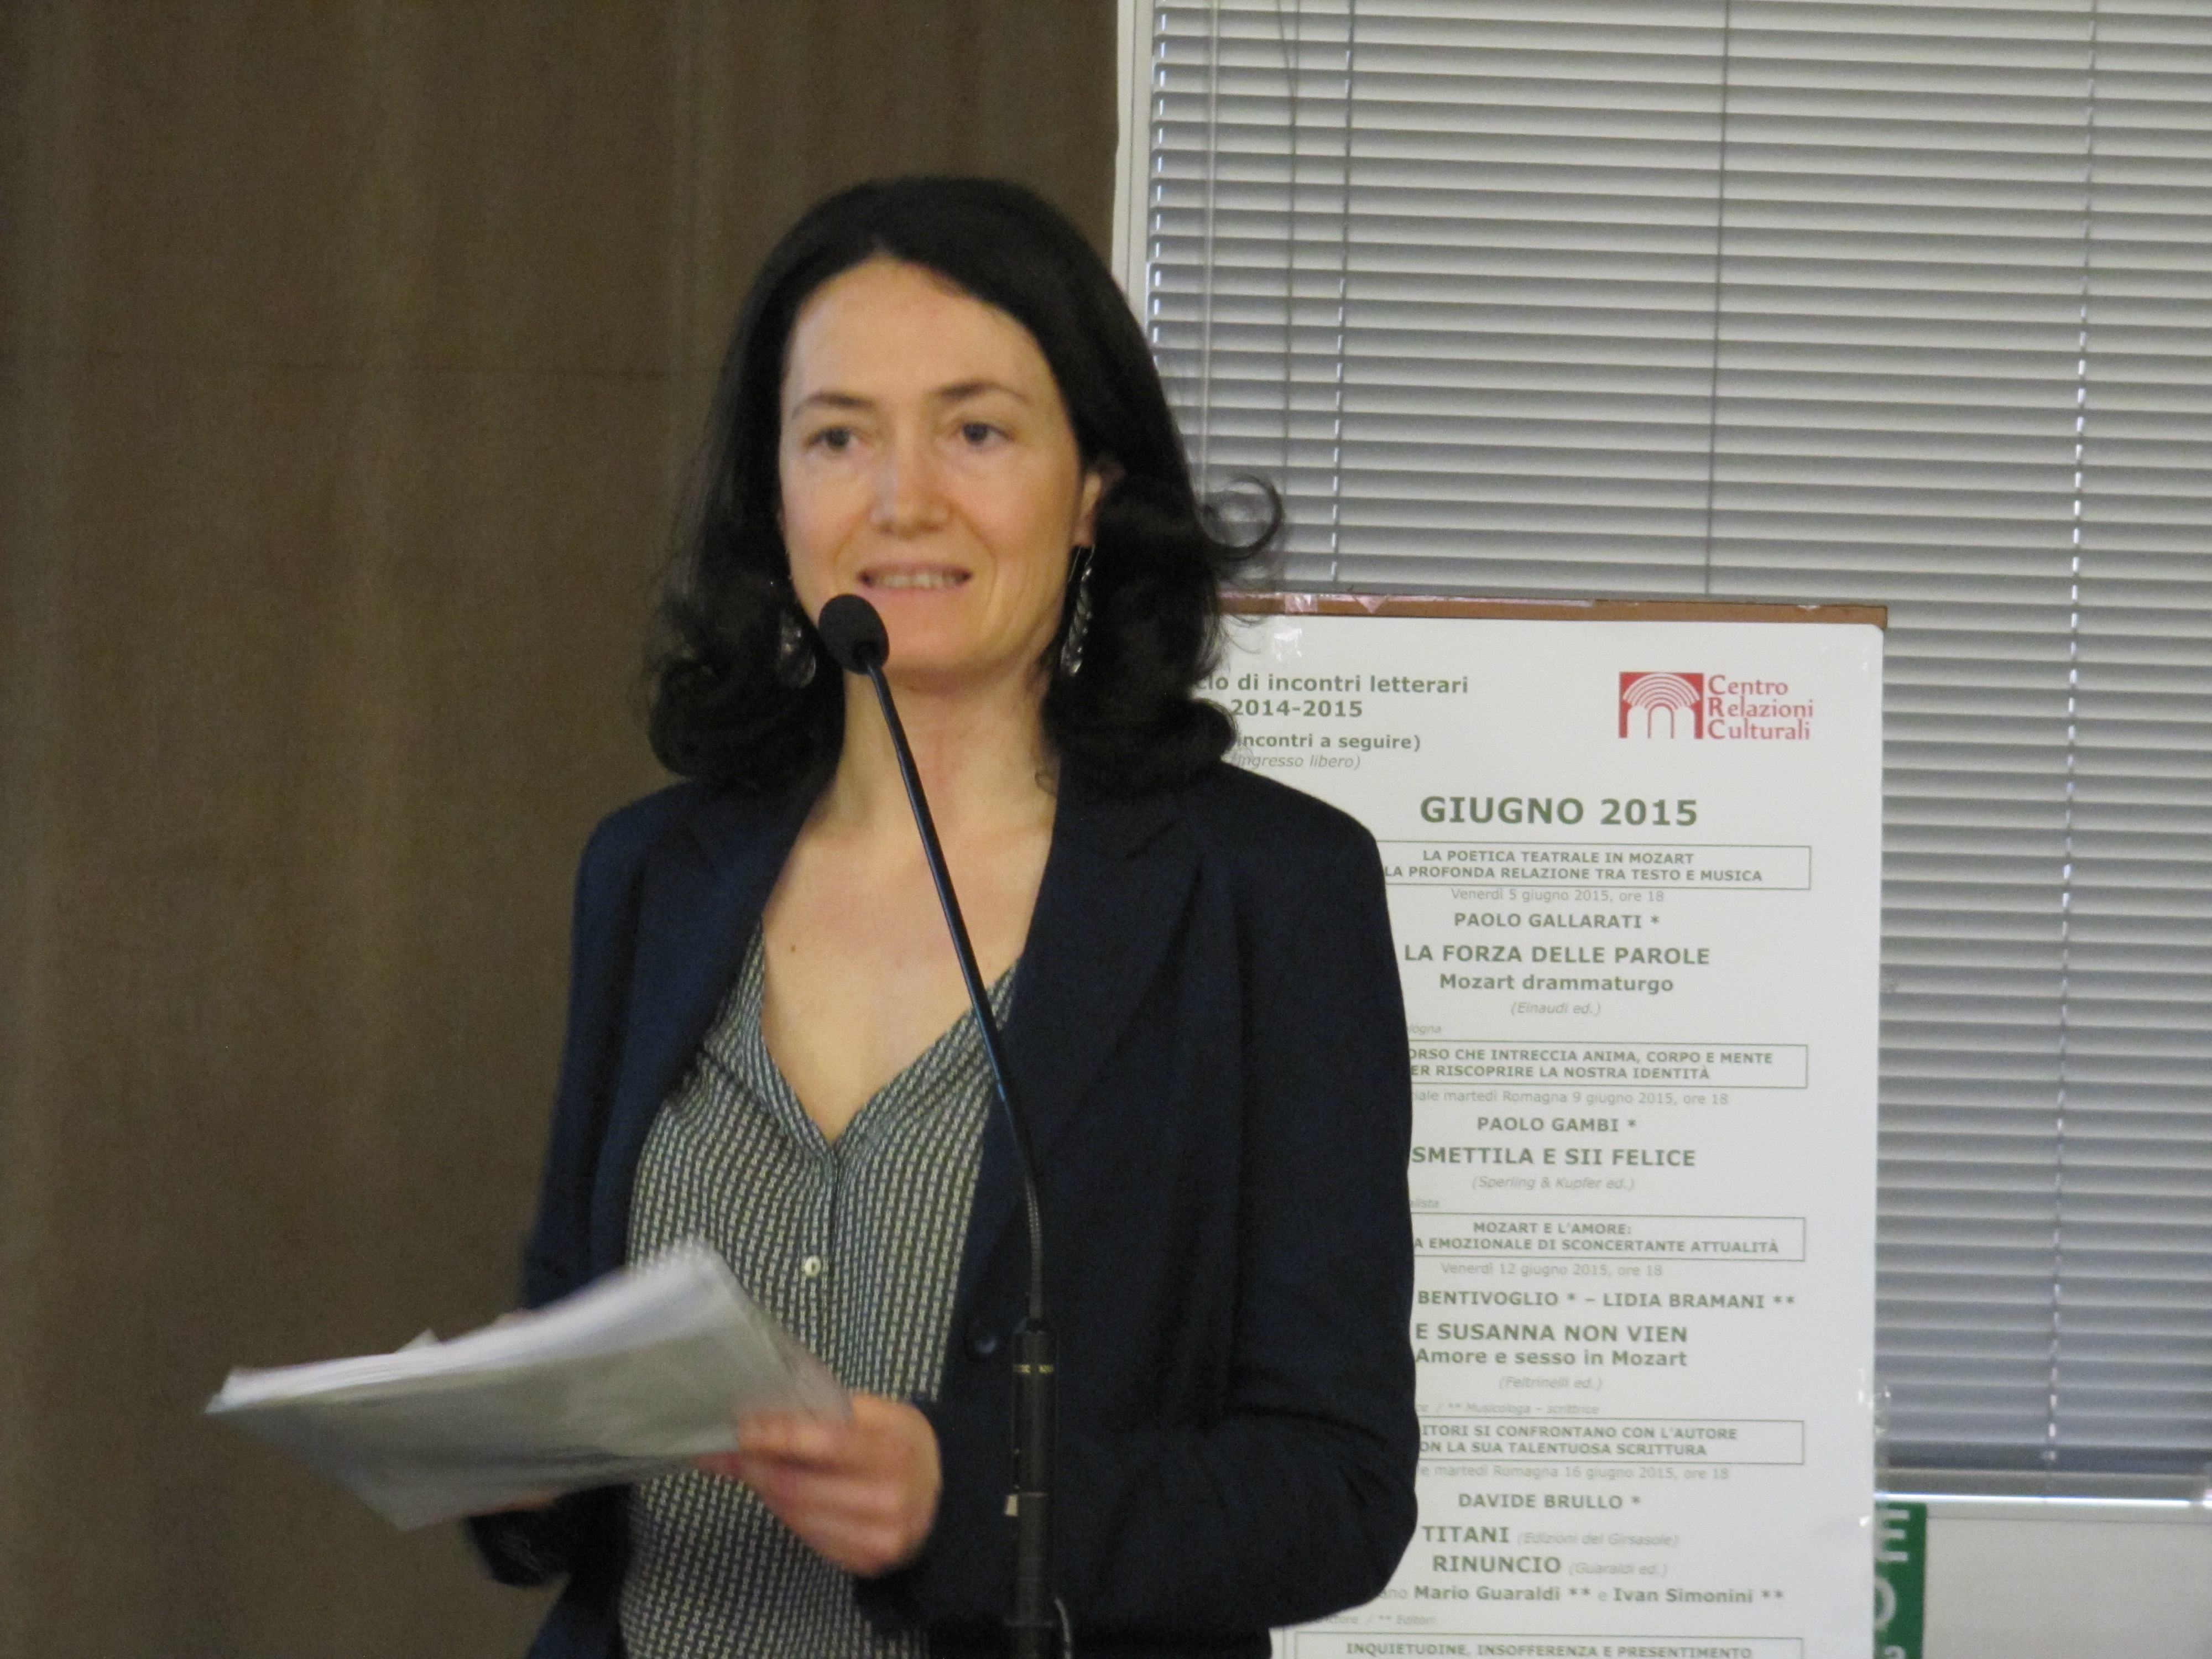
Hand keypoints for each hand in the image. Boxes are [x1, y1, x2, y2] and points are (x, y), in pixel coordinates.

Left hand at [696, 1391, 939, 1576]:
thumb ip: (833, 1410)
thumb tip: (769, 1410)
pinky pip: (807, 1537)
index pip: (825, 1442)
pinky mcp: (865, 1562)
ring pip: (796, 1515)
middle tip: (724, 1449)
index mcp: (894, 1449)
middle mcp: (888, 1499)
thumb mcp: (882, 1413)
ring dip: (763, 1489)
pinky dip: (785, 1512)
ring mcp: (878, 1537)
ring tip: (746, 1465)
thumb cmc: (902, 1445)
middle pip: (799, 1485)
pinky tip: (778, 1492)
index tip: (738, 1428)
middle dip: (754, 1465)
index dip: (777, 1435)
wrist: (944, 1496)